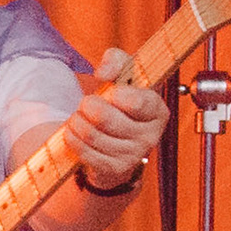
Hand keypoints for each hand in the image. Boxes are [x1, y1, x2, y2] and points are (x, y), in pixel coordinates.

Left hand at [70, 47, 169, 184]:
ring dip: (76, 122)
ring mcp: (134, 155)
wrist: (117, 139)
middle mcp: (151, 136)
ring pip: (91, 135)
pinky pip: (85, 152)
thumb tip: (103, 73)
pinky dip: (73, 138)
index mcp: (157, 111)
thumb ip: (116, 61)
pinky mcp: (116, 169)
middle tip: (87, 104)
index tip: (112, 92)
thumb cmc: (121, 102)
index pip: (139, 102)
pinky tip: (75, 133)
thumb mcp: (123, 75)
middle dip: (87, 106)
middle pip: (106, 118)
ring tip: (79, 118)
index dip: (118, 95)